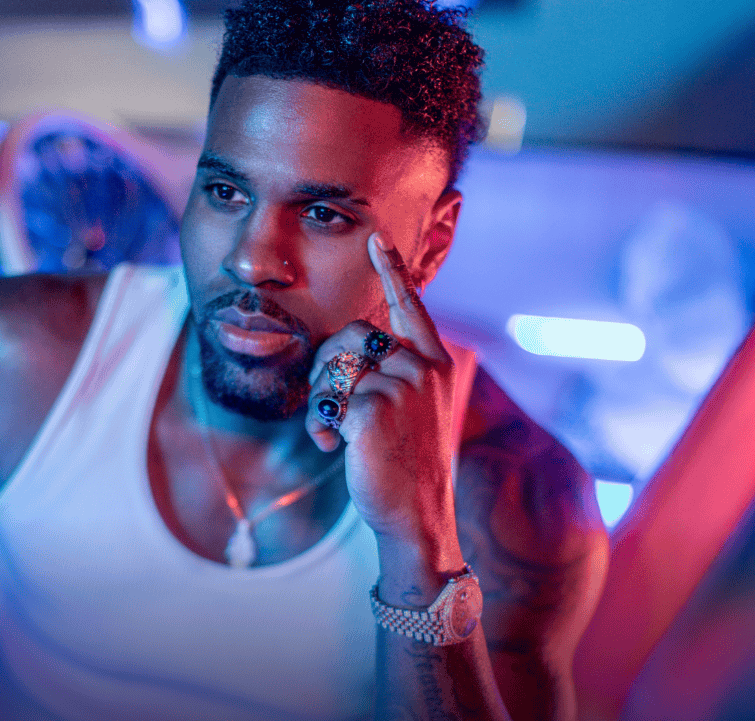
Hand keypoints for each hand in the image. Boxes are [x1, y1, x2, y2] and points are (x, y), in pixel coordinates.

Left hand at [305, 233, 463, 585]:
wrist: (416, 516)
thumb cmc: (406, 465)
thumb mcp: (409, 411)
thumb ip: (392, 375)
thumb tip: (351, 350)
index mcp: (434, 364)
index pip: (409, 307)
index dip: (393, 270)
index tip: (378, 238)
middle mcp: (422, 368)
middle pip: (349, 339)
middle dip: (325, 371)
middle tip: (329, 411)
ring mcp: (401, 387)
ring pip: (332, 370)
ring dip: (320, 404)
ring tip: (335, 436)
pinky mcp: (373, 408)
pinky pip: (327, 400)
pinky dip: (320, 425)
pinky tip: (335, 447)